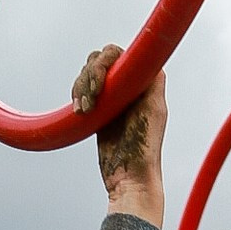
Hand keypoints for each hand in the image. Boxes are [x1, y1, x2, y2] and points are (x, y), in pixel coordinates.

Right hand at [72, 45, 165, 224]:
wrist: (130, 176)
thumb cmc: (144, 148)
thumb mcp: (153, 110)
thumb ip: (153, 80)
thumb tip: (150, 55)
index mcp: (145, 79)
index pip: (116, 53)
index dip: (103, 65)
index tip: (99, 88)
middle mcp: (130, 82)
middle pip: (99, 59)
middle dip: (89, 78)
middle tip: (91, 103)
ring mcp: (114, 94)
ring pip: (88, 73)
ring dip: (81, 89)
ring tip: (85, 112)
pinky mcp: (101, 107)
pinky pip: (83, 89)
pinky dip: (77, 96)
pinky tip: (80, 111)